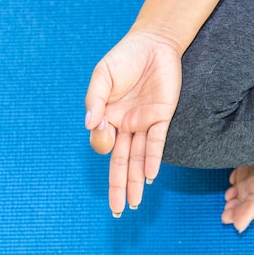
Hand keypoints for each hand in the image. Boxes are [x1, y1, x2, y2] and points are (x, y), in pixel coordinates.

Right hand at [85, 31, 181, 216]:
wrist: (153, 42)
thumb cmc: (124, 58)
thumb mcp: (102, 76)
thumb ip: (95, 100)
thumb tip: (90, 124)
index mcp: (108, 117)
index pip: (102, 142)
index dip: (100, 141)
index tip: (101, 128)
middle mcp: (126, 125)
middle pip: (121, 162)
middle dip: (119, 187)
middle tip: (116, 211)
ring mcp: (144, 123)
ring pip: (139, 158)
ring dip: (136, 181)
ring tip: (133, 204)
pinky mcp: (162, 116)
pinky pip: (157, 142)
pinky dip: (152, 158)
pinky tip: (149, 177)